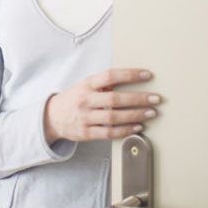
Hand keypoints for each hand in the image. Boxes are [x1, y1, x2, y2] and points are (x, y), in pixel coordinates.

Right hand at [44, 69, 159, 143]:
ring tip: (151, 113)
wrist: (51, 117)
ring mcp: (85, 117)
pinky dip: (126, 130)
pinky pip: (109, 133)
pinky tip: (138, 127)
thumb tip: (130, 78)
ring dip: (136, 115)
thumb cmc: (74, 99)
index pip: (110, 76)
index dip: (130, 74)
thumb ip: (104, 84)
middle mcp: (86, 100)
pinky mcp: (86, 133)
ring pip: (114, 117)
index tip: (148, 75)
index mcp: (86, 84)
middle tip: (156, 98)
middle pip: (115, 99)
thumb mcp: (85, 86)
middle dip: (138, 98)